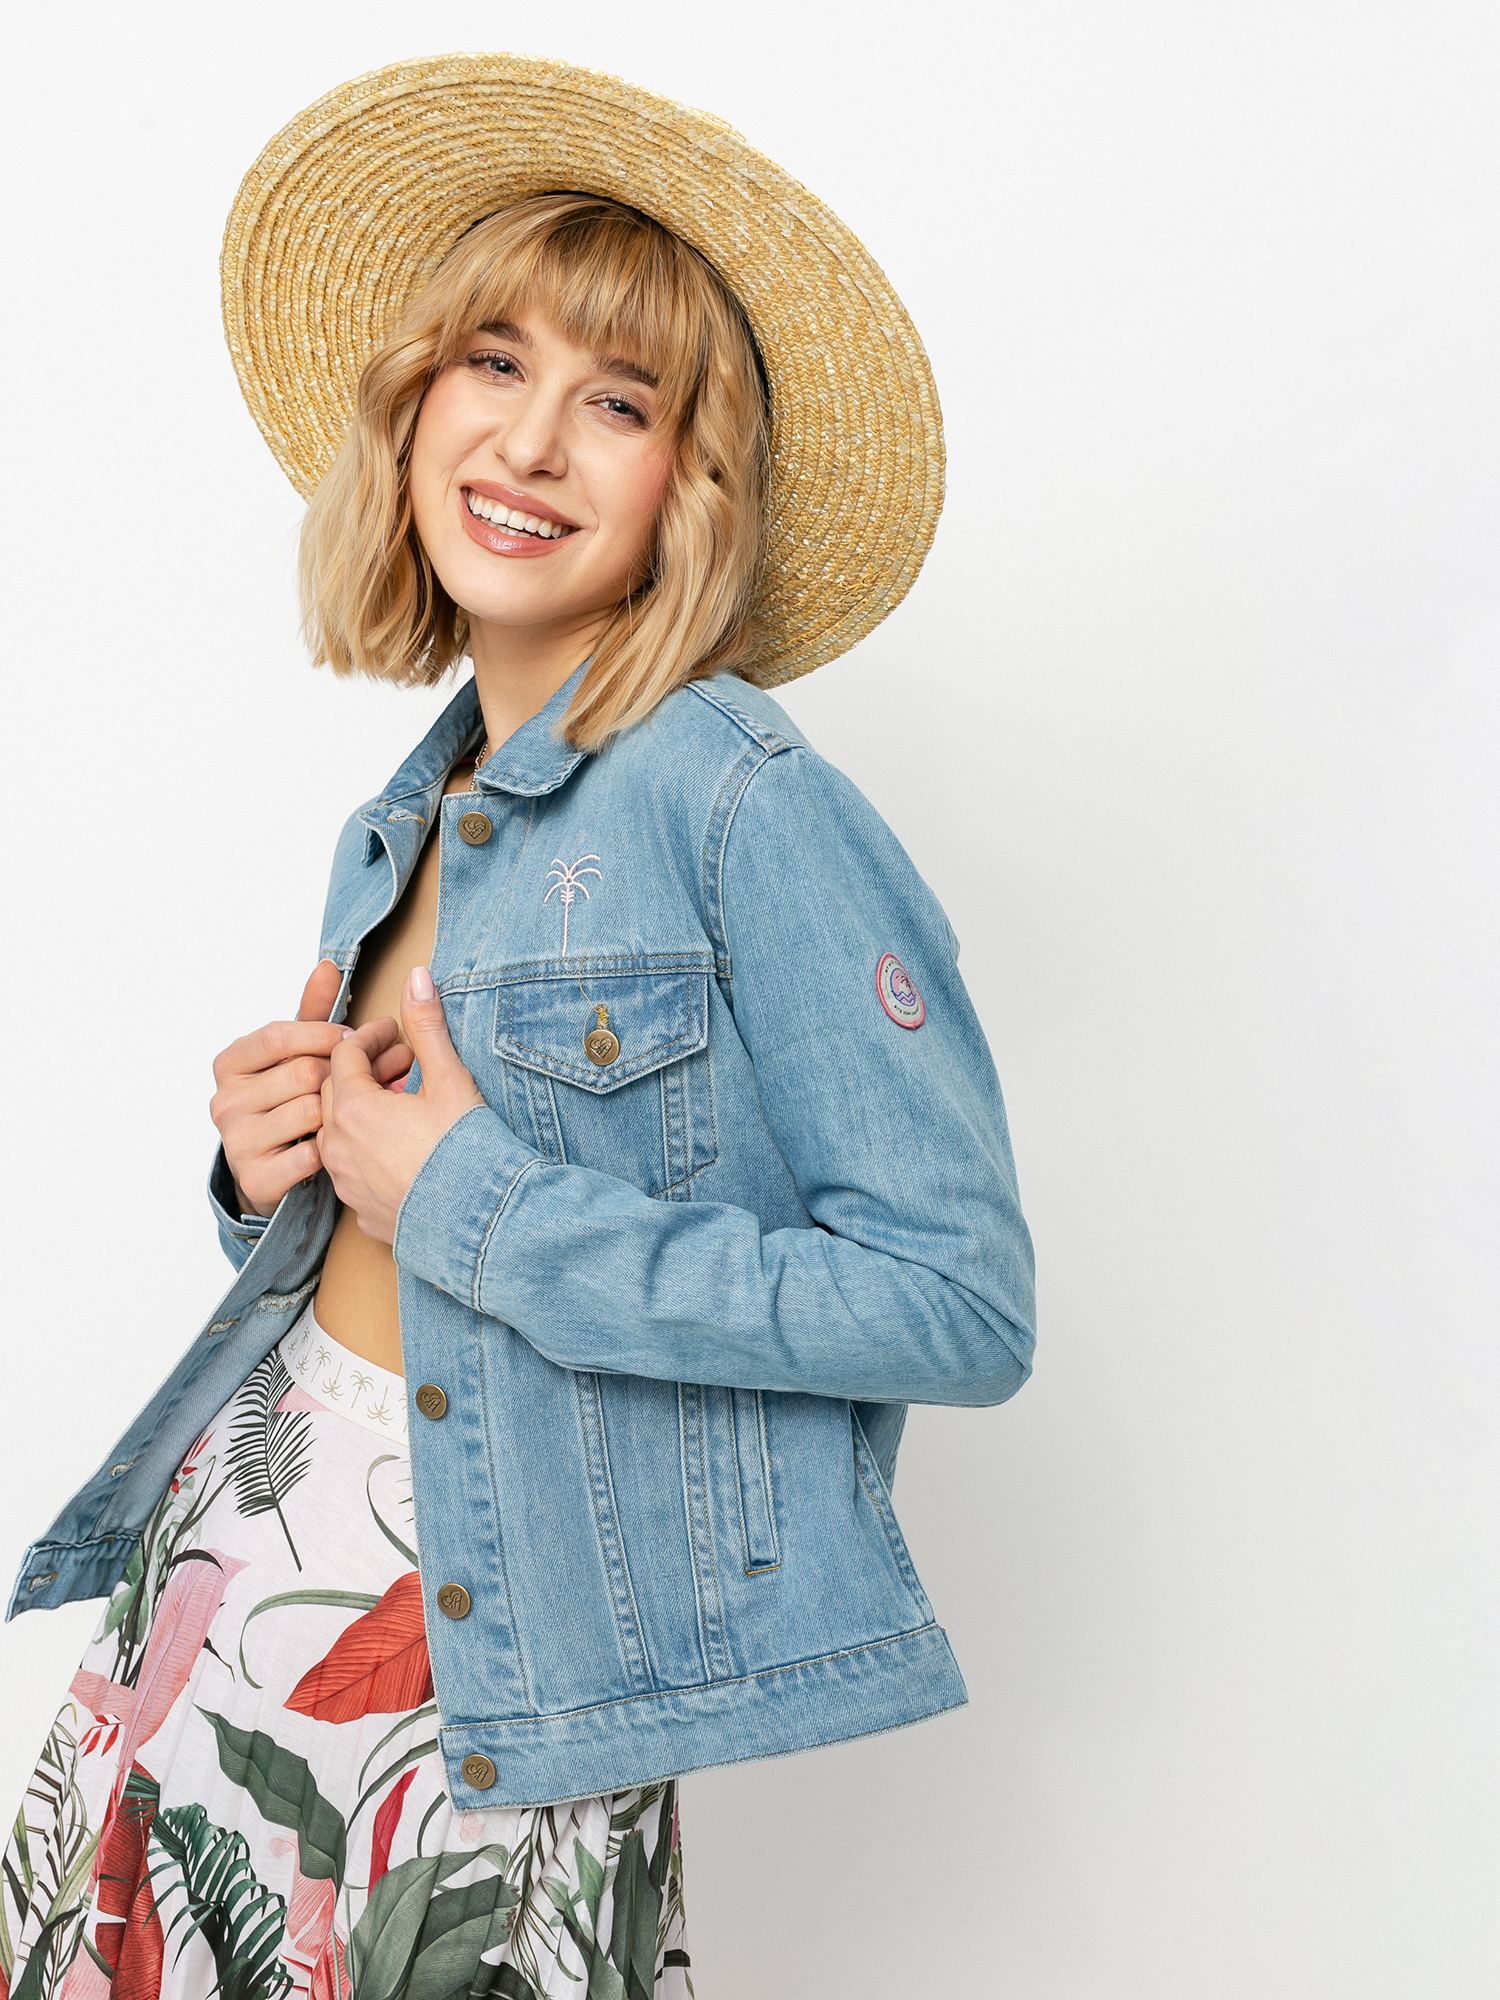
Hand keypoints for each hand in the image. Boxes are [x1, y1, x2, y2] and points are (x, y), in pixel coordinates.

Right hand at [209, 961, 407, 1217]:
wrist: (272, 1169)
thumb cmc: (290, 1100)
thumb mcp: (296, 1053)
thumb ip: (312, 1012)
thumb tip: (330, 965)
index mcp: (229, 1063)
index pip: (279, 1035)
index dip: (323, 1035)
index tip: (353, 1038)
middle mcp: (224, 1101)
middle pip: (303, 1074)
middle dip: (346, 1074)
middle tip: (384, 1073)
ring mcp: (236, 1142)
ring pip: (312, 1112)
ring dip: (346, 1112)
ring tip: (366, 1110)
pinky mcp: (256, 1177)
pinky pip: (314, 1154)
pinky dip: (335, 1150)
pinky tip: (343, 1145)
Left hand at [317, 966, 486, 1243]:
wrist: (482, 1222)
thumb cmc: (467, 1151)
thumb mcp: (449, 1079)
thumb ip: (426, 1026)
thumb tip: (416, 977)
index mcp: (353, 1108)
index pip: (344, 1055)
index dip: (369, 1038)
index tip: (394, 1036)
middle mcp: (338, 1146)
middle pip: (334, 1093)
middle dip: (364, 1074)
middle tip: (401, 1067)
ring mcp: (346, 1182)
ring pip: (339, 1134)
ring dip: (363, 1115)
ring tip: (403, 1109)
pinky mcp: (360, 1211)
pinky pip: (352, 1171)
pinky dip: (368, 1152)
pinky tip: (402, 1151)